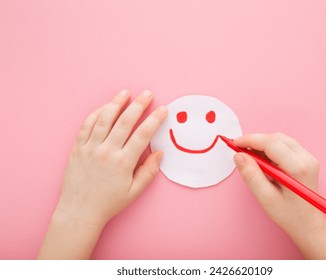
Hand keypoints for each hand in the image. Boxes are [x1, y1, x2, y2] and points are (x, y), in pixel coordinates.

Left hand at [57, 89, 167, 226]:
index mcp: (123, 163)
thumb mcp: (134, 192)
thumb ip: (149, 172)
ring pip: (104, 119)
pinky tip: (104, 107)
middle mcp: (106, 152)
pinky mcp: (77, 148)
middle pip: (125, 121)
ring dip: (116, 103)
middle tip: (147, 93)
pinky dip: (96, 114)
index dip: (155, 120)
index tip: (163, 109)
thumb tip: (160, 153)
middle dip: (138, 105)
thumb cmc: (109, 203)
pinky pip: (86, 126)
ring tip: (125, 92)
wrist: (80, 211)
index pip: (143, 135)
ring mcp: (90, 148)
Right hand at [233, 133, 324, 235]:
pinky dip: (271, 148)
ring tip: (250, 157)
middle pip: (276, 138)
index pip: (271, 143)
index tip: (235, 144)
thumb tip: (238, 156)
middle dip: (256, 141)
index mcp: (298, 168)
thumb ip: (251, 175)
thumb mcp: (265, 198)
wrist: (308, 225)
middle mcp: (306, 159)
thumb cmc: (289, 215)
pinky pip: (286, 145)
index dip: (251, 140)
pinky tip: (263, 160)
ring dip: (263, 144)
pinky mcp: (307, 159)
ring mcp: (309, 158)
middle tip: (240, 151)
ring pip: (281, 140)